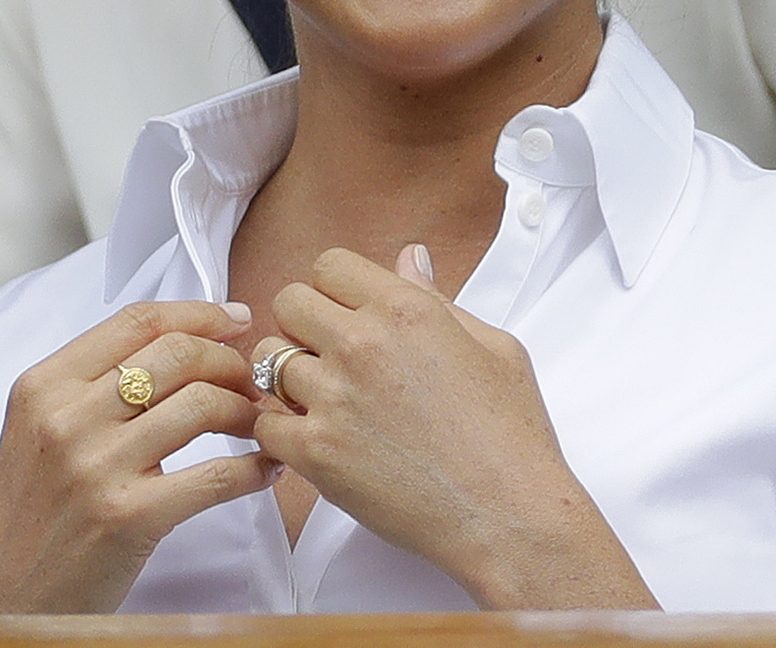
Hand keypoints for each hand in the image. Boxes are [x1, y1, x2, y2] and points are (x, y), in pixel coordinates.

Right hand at [0, 300, 281, 613]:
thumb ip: (88, 384)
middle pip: (178, 354)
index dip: (197, 313)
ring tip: (257, 422)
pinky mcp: (130, 516)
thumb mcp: (37, 427)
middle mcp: (68, 417)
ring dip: (247, 409)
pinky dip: (255, 467)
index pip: (136, 322)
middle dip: (230, 360)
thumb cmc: (30, 512)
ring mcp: (98, 466)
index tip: (234, 320)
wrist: (6, 593)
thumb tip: (175, 345)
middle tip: (249, 379)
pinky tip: (266, 468)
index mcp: (44, 385)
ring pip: (203, 404)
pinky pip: (217, 476)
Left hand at [250, 245, 655, 608]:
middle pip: (288, 302)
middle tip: (332, 358)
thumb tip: (410, 257)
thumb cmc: (510, 438)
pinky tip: (316, 440)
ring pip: (268, 359)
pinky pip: (265, 423)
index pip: (329, 265)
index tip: (348, 316)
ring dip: (289, 376)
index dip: (336, 290)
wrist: (510, 519)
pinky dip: (282, 432)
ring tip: (325, 401)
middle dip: (305, 325)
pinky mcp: (315, 450)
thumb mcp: (493, 348)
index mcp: (405, 310)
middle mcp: (362, 344)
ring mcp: (333, 397)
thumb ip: (437, 297)